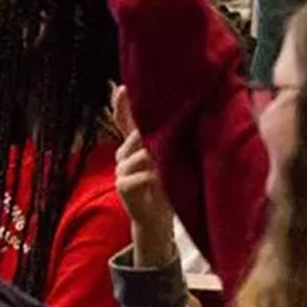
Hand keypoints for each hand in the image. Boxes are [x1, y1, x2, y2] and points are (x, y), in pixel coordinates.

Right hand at [112, 89, 177, 267]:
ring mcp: (121, 170)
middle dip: (153, 136)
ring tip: (168, 167)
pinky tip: (159, 180)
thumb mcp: (170, 158)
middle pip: (137, 135)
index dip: (121, 104)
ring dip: (156, 159)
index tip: (122, 88)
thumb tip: (185, 111)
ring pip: (139, 155)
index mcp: (135, 144)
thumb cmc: (169, 185)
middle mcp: (124, 153)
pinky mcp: (122, 186)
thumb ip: (169, 139)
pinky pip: (136, 176)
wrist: (159, 219)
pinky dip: (151, 177)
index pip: (124, 119)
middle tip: (171, 141)